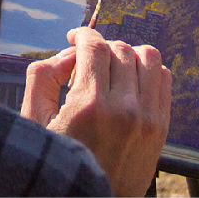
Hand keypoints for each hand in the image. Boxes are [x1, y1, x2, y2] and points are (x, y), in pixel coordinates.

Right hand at [20, 27, 170, 196]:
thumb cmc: (58, 164)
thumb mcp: (35, 122)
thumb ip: (42, 77)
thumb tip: (68, 53)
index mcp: (88, 107)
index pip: (94, 45)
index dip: (83, 34)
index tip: (75, 38)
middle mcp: (123, 110)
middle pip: (119, 48)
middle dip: (100, 47)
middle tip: (87, 62)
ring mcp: (147, 118)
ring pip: (147, 56)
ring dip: (127, 54)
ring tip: (112, 67)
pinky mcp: (161, 128)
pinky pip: (164, 78)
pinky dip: (148, 70)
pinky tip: (131, 81)